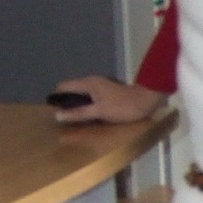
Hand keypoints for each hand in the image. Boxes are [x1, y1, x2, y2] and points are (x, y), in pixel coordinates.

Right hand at [51, 76, 166, 125]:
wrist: (147, 101)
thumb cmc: (123, 106)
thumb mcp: (99, 112)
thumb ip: (79, 114)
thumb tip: (58, 115)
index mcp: (87, 83)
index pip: (63, 86)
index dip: (56, 98)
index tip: (55, 112)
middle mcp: (91, 81)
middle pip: (71, 90)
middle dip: (66, 103)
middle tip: (65, 119)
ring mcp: (99, 86)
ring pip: (81, 94)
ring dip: (77, 105)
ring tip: (76, 120)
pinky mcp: (107, 92)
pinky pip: (90, 98)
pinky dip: (87, 105)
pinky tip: (90, 116)